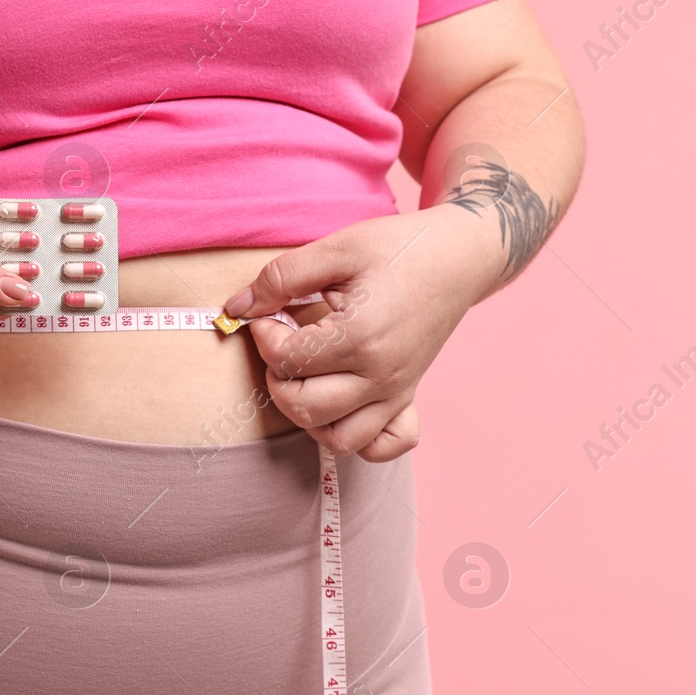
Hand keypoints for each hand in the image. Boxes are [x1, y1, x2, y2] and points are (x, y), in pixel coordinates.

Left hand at [222, 203, 496, 461]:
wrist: (458, 257)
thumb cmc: (398, 248)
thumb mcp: (337, 248)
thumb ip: (281, 277)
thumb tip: (237, 307)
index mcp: (360, 336)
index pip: (287, 359)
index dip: (263, 334)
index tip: (268, 312)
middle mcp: (380, 376)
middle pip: (304, 408)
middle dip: (278, 378)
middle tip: (283, 343)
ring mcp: (396, 393)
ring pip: (338, 439)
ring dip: (307, 415)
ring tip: (305, 376)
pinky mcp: (406, 399)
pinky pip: (381, 447)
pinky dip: (357, 439)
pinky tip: (340, 406)